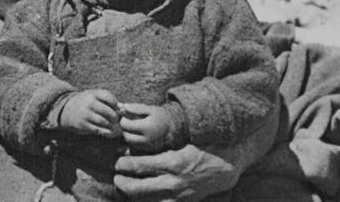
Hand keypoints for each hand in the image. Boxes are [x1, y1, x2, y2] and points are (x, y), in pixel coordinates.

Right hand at [59, 89, 120, 137]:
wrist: (65, 109)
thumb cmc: (85, 102)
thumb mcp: (93, 96)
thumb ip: (107, 99)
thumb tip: (122, 108)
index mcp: (92, 94)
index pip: (108, 96)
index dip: (115, 103)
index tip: (117, 108)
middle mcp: (88, 103)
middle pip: (108, 111)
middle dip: (115, 117)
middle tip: (118, 120)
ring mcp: (85, 114)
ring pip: (104, 122)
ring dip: (112, 126)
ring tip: (116, 128)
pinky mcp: (83, 125)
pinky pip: (98, 130)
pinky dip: (105, 132)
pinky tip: (109, 132)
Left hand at [113, 145, 237, 201]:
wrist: (222, 168)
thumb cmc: (198, 149)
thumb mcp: (177, 144)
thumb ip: (155, 148)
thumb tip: (129, 148)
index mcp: (171, 163)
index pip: (137, 166)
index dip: (122, 165)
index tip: (118, 162)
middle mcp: (172, 182)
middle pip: (135, 188)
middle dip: (121, 182)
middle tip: (117, 176)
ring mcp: (176, 197)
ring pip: (143, 201)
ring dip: (131, 195)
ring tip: (125, 187)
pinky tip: (140, 197)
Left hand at [119, 103, 172, 152]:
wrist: (171, 130)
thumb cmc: (160, 117)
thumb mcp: (150, 109)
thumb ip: (136, 108)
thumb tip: (122, 106)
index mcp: (147, 128)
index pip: (126, 125)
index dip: (122, 120)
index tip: (125, 116)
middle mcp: (147, 140)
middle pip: (126, 137)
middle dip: (123, 129)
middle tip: (125, 123)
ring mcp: (147, 148)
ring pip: (129, 144)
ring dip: (126, 136)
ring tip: (130, 129)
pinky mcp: (146, 152)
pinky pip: (133, 150)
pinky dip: (129, 144)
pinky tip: (133, 136)